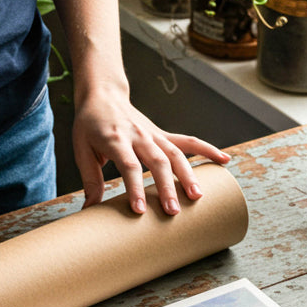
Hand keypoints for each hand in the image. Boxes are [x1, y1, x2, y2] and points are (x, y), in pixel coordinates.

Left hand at [72, 81, 230, 215]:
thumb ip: (90, 180)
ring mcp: (154, 134)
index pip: (129, 166)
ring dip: (188, 174)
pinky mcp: (163, 135)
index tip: (140, 210)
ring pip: (176, 153)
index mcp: (116, 140)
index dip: (135, 187)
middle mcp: (139, 136)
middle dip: (166, 187)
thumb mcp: (82, 150)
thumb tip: (89, 211)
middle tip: (173, 211)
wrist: (103, 95)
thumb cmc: (90, 126)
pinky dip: (207, 150)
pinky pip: (188, 141)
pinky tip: (224, 160)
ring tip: (197, 197)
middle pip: (157, 162)